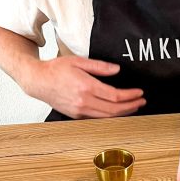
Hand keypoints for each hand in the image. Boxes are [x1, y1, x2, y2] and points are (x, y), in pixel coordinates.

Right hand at [26, 56, 145, 118]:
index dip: (130, 96)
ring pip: (107, 117)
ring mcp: (79, 110)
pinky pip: (97, 119)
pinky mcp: (76, 115)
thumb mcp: (78, 61)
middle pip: (114, 109)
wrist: (38, 81)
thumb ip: (99, 66)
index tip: (139, 93)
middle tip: (141, 101)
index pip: (115, 95)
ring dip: (123, 113)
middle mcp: (83, 101)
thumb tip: (116, 70)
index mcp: (86, 86)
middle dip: (131, 106)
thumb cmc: (55, 69)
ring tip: (133, 107)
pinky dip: (110, 117)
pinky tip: (117, 112)